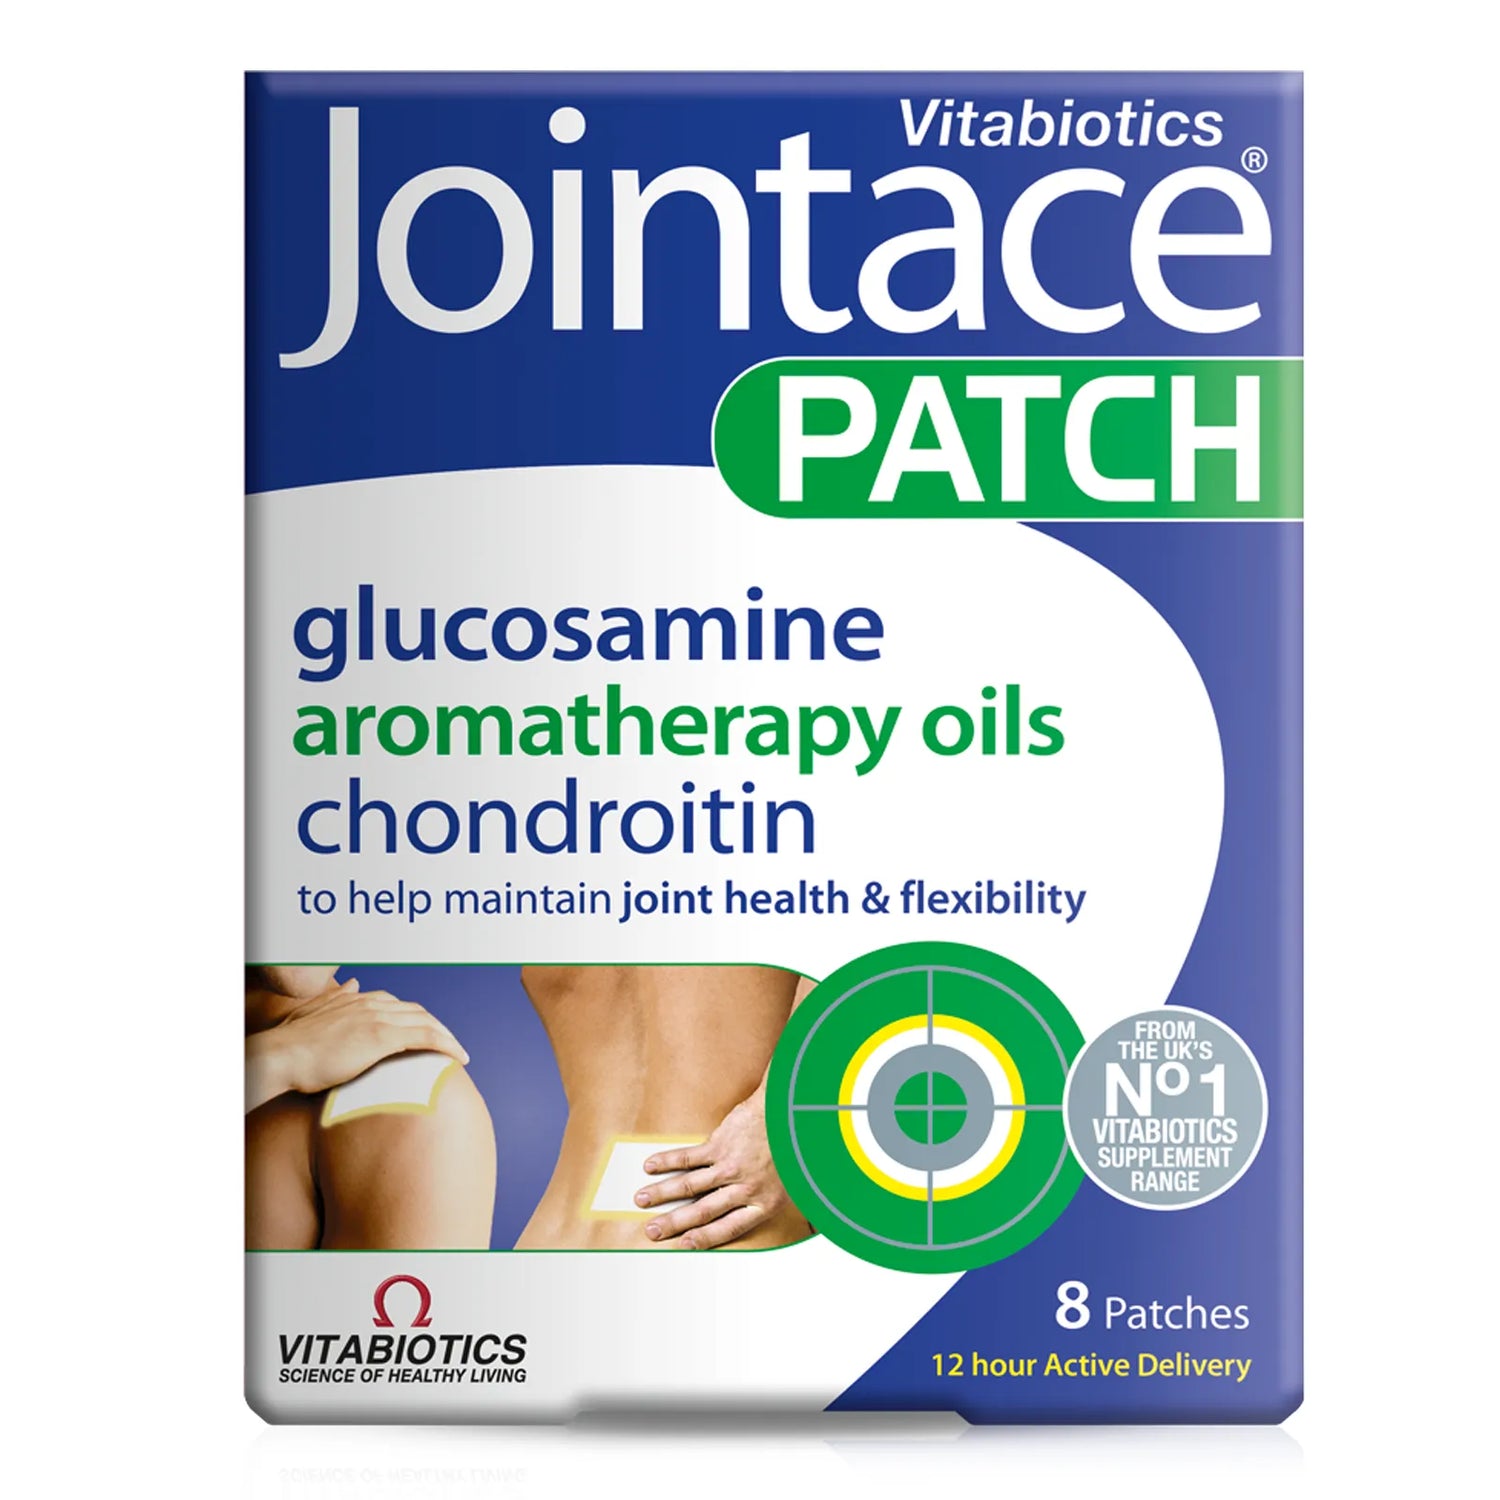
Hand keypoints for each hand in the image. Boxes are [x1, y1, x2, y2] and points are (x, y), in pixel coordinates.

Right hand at [245, 980, 468, 1112]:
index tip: (427, 1032)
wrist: (281, 1055)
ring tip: (459, 1054)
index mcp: (357, 999)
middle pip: (417, 1012)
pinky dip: (446, 1045)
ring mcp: (378, 1018)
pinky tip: (458, 1058)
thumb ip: (336, 998)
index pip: (398, 1005)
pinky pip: (426, 1038)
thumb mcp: (313, 1012)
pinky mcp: (382, 1037)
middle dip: (437, 1027)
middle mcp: (371, 1003)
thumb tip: (354, 982)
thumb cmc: (291, 1042)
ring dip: (447, 1037)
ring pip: (427, 1023)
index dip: (416, 1018)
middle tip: (449, 1045)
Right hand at [633, 1089, 789, 1248]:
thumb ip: (772, 1197)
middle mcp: (743, 1188)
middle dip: (674, 1223)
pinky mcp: (720, 1144)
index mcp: (763, 1203)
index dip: (704, 1238)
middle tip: (652, 1231)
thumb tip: (764, 1210)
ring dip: (662, 1194)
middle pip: (702, 1212)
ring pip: (689, 1186)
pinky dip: (668, 1162)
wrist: (790, 1110)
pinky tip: (651, 1166)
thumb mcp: (793, 1182)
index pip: (728, 1228)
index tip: (684, 1245)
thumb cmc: (794, 1145)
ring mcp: (729, 1166)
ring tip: (641, 1200)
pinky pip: (688, 1157)